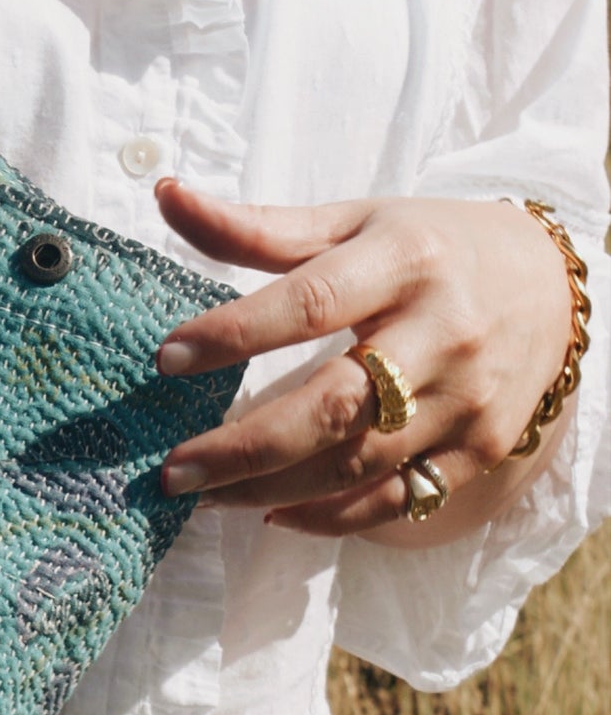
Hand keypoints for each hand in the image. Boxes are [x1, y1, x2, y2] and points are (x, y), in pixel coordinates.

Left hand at [154, 180, 574, 542]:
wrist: (547, 286)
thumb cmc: (430, 249)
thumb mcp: (354, 223)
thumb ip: (258, 227)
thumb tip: (167, 197)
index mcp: (406, 263)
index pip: (311, 303)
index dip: (235, 333)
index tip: (166, 358)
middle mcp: (443, 334)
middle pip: (333, 406)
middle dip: (243, 447)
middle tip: (170, 471)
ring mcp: (466, 400)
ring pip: (357, 465)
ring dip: (269, 490)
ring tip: (202, 495)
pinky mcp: (479, 450)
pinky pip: (396, 501)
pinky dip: (329, 517)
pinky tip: (272, 513)